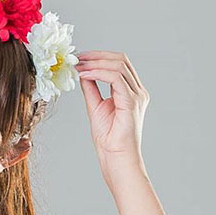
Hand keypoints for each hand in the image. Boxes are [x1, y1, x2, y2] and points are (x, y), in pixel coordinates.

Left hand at [74, 50, 149, 172]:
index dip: (99, 57)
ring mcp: (137, 95)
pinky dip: (98, 73)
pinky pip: (115, 78)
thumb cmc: (108, 140)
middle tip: (78, 58)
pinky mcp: (132, 102)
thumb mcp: (95, 107)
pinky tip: (85, 75)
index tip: (80, 58)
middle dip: (97, 56)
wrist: (116, 158)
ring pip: (118, 65)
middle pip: (120, 60)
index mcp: (131, 92)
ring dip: (96, 63)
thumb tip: (83, 72)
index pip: (118, 64)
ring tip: (79, 66)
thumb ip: (91, 89)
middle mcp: (137, 91)